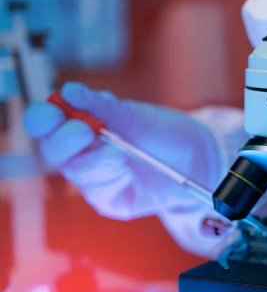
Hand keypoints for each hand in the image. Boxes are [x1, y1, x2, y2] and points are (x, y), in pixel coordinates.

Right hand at [24, 82, 219, 221]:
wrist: (198, 160)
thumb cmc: (164, 133)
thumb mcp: (138, 116)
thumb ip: (105, 107)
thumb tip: (69, 91)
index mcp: (81, 126)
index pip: (47, 123)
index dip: (43, 118)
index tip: (54, 110)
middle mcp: (81, 153)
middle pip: (53, 150)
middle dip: (63, 139)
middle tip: (82, 130)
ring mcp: (94, 179)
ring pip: (77, 171)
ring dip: (92, 158)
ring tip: (115, 150)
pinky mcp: (109, 201)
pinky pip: (99, 192)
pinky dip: (107, 177)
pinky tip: (120, 167)